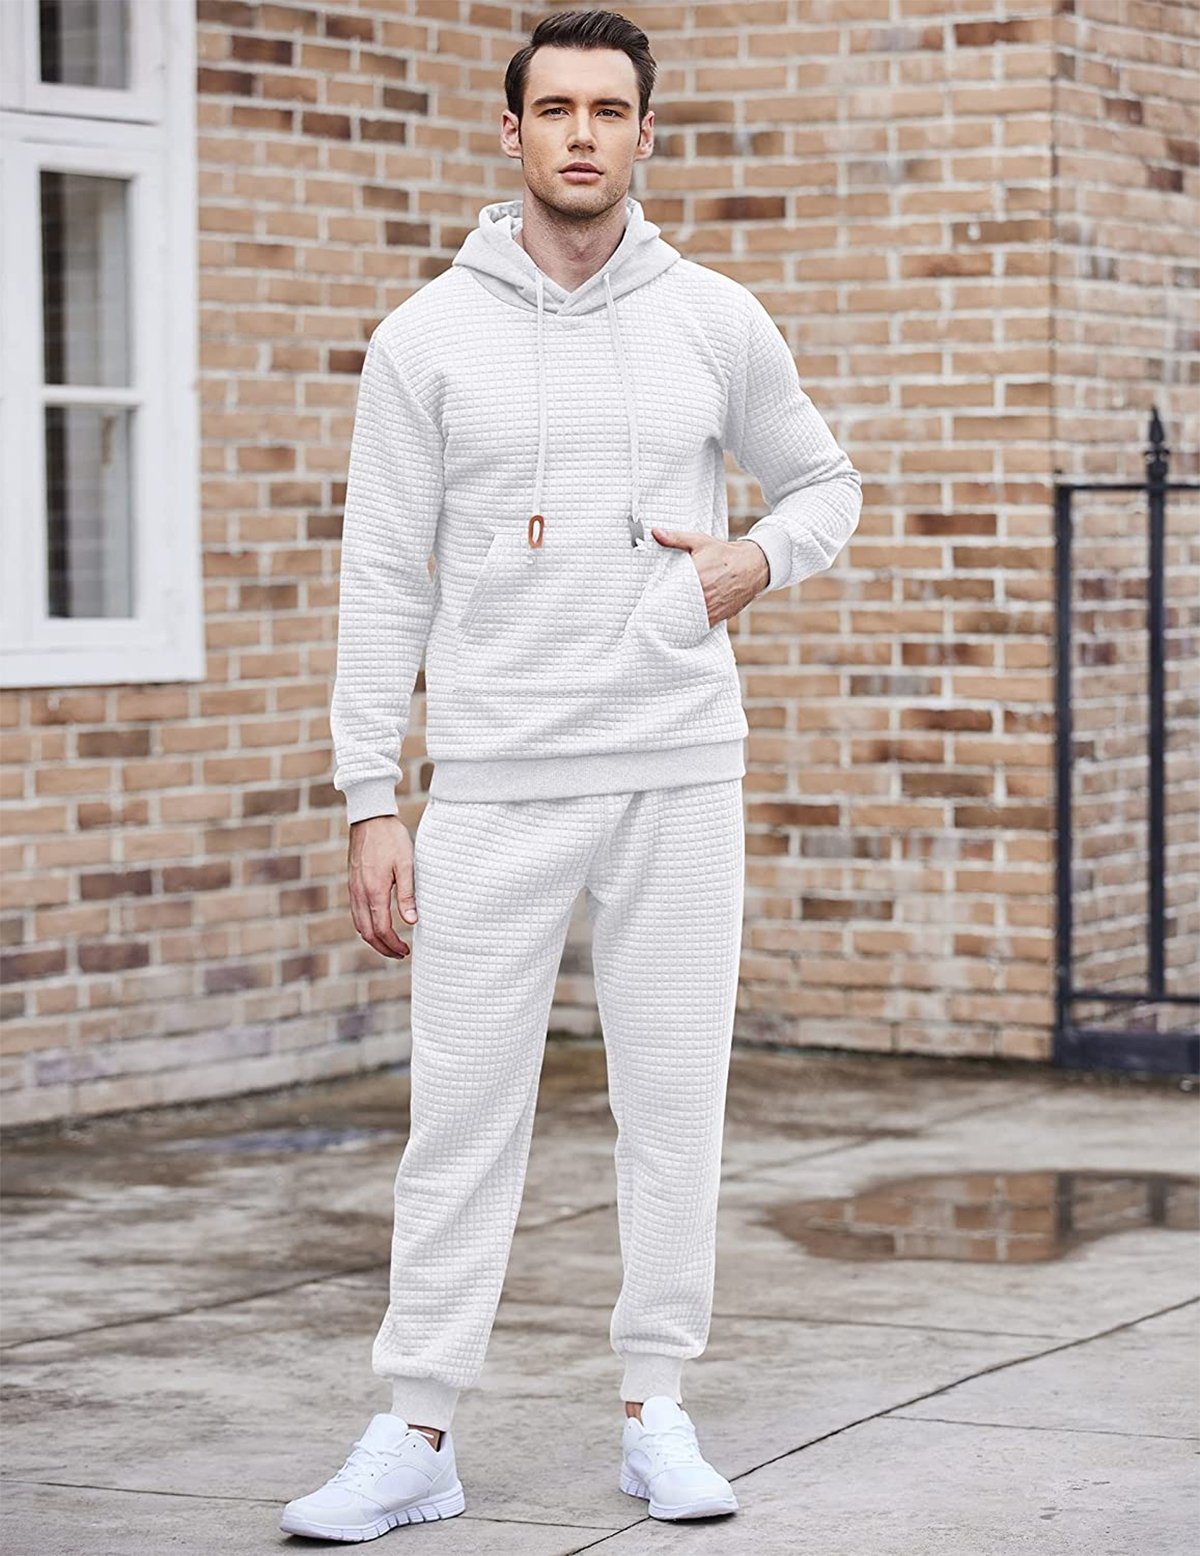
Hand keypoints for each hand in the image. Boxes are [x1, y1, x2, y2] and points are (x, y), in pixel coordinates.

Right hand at [347, 815, 417, 959]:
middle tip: (400, 953)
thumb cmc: (391, 838)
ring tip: (390, 944)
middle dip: (383, 948)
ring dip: (373, 939)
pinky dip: (365, 926)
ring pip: (358, 924)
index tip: (406, 950)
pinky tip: (377, 924)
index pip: (381, 929)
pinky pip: (355, 912)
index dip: (393, 945)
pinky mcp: (352, 883)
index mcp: (374, 891)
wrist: (370, 818)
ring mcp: (353, 888)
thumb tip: (412, 922)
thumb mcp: (406, 864)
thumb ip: (407, 894)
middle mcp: (359, 893)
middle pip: (366, 933)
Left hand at [649, 526, 769, 626]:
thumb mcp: (699, 541)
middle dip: (666, 608)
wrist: (753, 566)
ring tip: (666, 617)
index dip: (658, 596)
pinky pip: (700, 625)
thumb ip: (675, 538)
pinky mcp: (718, 617)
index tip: (649, 599)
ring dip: (678, 618)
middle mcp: (705, 596)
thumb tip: (655, 533)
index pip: (670, 592)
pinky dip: (691, 624)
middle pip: (677, 608)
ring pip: (688, 619)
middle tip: (653, 610)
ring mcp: (712, 609)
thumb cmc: (725, 554)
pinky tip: (682, 621)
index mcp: (697, 578)